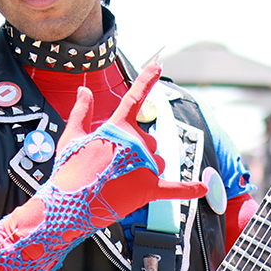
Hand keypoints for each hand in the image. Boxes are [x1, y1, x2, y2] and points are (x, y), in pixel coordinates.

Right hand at [51, 62, 206, 223]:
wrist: (68, 204)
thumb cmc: (68, 171)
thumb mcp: (71, 137)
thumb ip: (81, 111)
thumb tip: (84, 91)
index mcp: (118, 127)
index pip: (135, 98)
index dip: (146, 79)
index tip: (158, 65)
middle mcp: (137, 142)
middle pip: (148, 142)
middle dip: (134, 152)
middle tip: (109, 168)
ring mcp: (145, 165)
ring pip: (157, 162)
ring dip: (145, 169)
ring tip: (121, 182)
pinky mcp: (149, 188)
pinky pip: (175, 188)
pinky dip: (189, 190)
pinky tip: (202, 188)